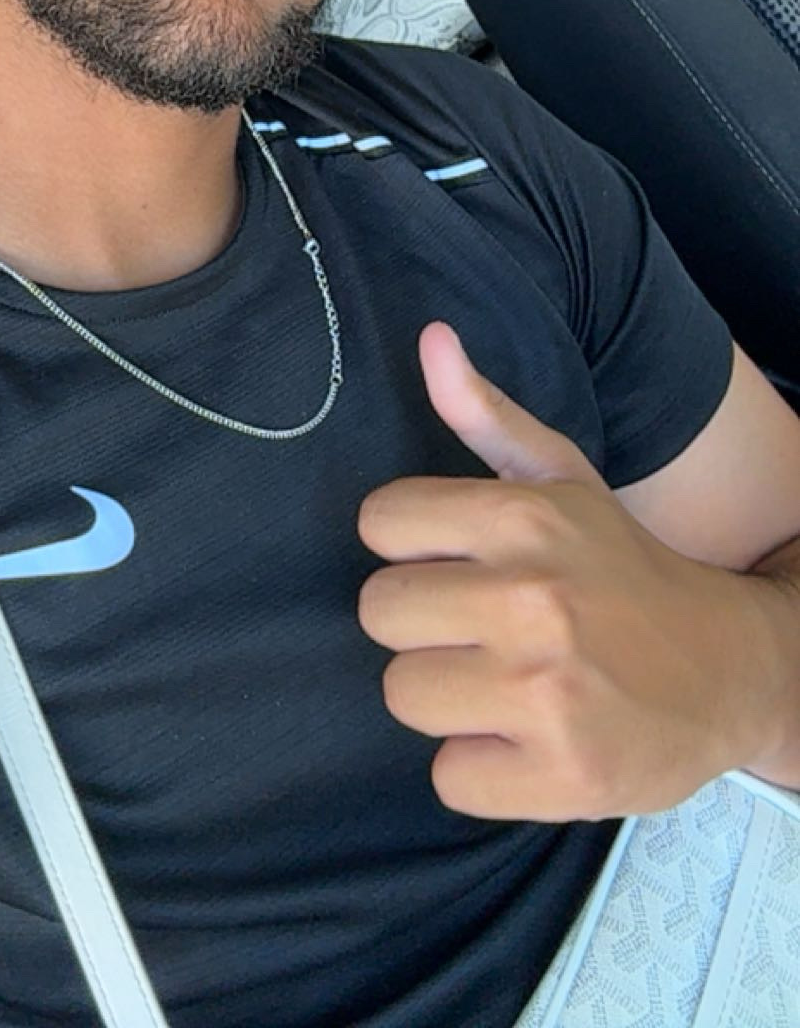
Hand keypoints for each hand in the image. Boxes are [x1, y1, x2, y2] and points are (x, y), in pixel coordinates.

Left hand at [357, 321, 762, 822]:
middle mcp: (532, 598)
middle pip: (379, 613)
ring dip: (448, 700)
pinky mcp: (563, 774)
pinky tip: (529, 741)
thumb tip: (429, 338)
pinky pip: (448, 776)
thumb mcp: (565, 481)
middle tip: (482, 631)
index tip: (457, 563)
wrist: (734, 669)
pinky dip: (482, 769)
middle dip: (423, 627)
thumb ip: (487, 416)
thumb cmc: (623, 571)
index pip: (379, 522)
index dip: (411, 548)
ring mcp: (547, 691)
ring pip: (404, 694)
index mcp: (526, 518)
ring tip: (507, 685)